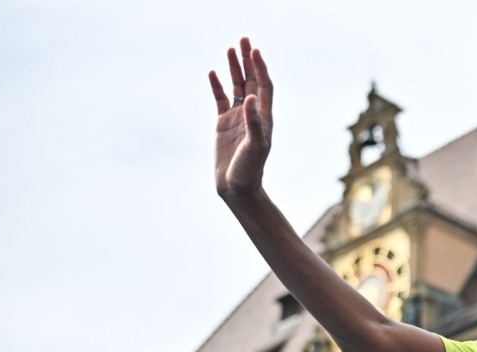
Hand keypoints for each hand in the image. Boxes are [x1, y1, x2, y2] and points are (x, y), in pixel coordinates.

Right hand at [208, 37, 273, 199]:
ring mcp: (237, 119)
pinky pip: (220, 100)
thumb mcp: (254, 147)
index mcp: (263, 117)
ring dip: (234, 69)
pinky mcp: (223, 125)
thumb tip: (248, 99)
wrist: (237, 188)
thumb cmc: (250, 170)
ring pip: (235, 87)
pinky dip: (217, 86)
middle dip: (248, 61)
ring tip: (230, 49)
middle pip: (250, 81)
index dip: (259, 68)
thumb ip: (253, 123)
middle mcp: (252, 115)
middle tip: (243, 39)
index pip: (263, 86)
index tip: (254, 50)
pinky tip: (212, 73)